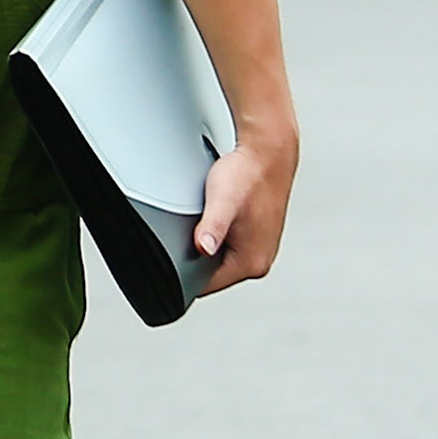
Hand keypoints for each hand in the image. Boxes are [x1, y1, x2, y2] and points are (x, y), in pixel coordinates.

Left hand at [192, 122, 295, 287]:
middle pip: (211, 275)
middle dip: (195, 258)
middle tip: (188, 229)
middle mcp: (259, 261)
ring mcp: (261, 251)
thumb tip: (203, 248)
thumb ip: (212, 226)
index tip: (169, 255)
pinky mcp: (259, 239)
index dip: (181, 273)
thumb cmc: (247, 173)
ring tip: (203, 220)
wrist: (268, 152)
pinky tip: (215, 218)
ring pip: (219, 261)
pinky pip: (229, 248)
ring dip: (206, 246)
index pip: (204, 286)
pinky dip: (218, 237)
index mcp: (251, 262)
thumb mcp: (222, 200)